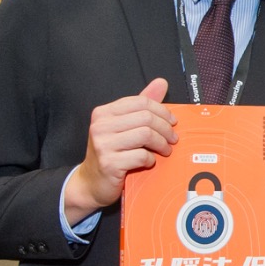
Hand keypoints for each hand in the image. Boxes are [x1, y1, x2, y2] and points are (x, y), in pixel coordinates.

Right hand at [63, 77, 176, 221]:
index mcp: (104, 113)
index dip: (162, 110)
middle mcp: (100, 126)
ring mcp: (103, 144)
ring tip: (165, 150)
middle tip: (172, 138)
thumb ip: (141, 105)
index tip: (172, 121)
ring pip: (146, 135)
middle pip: (146, 118)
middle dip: (165, 128)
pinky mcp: (109, 163)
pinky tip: (149, 162)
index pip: (141, 102)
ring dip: (162, 144)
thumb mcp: (123, 126)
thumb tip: (161, 83)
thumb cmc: (110, 152)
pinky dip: (151, 159)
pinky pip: (141, 155)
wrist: (91, 182)